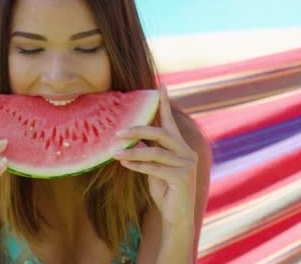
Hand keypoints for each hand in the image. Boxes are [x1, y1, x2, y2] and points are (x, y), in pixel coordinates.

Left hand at [114, 85, 197, 223]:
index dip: (165, 103)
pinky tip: (124, 164)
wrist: (176, 216)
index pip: (170, 121)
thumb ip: (146, 150)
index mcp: (180, 146)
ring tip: (113, 152)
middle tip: (117, 131)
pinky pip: (155, 169)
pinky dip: (138, 165)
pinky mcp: (182, 178)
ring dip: (132, 152)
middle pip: (161, 133)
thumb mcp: (153, 166)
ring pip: (155, 152)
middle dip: (139, 129)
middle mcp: (186, 152)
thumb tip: (130, 135)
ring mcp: (186, 165)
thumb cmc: (164, 189)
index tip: (161, 85)